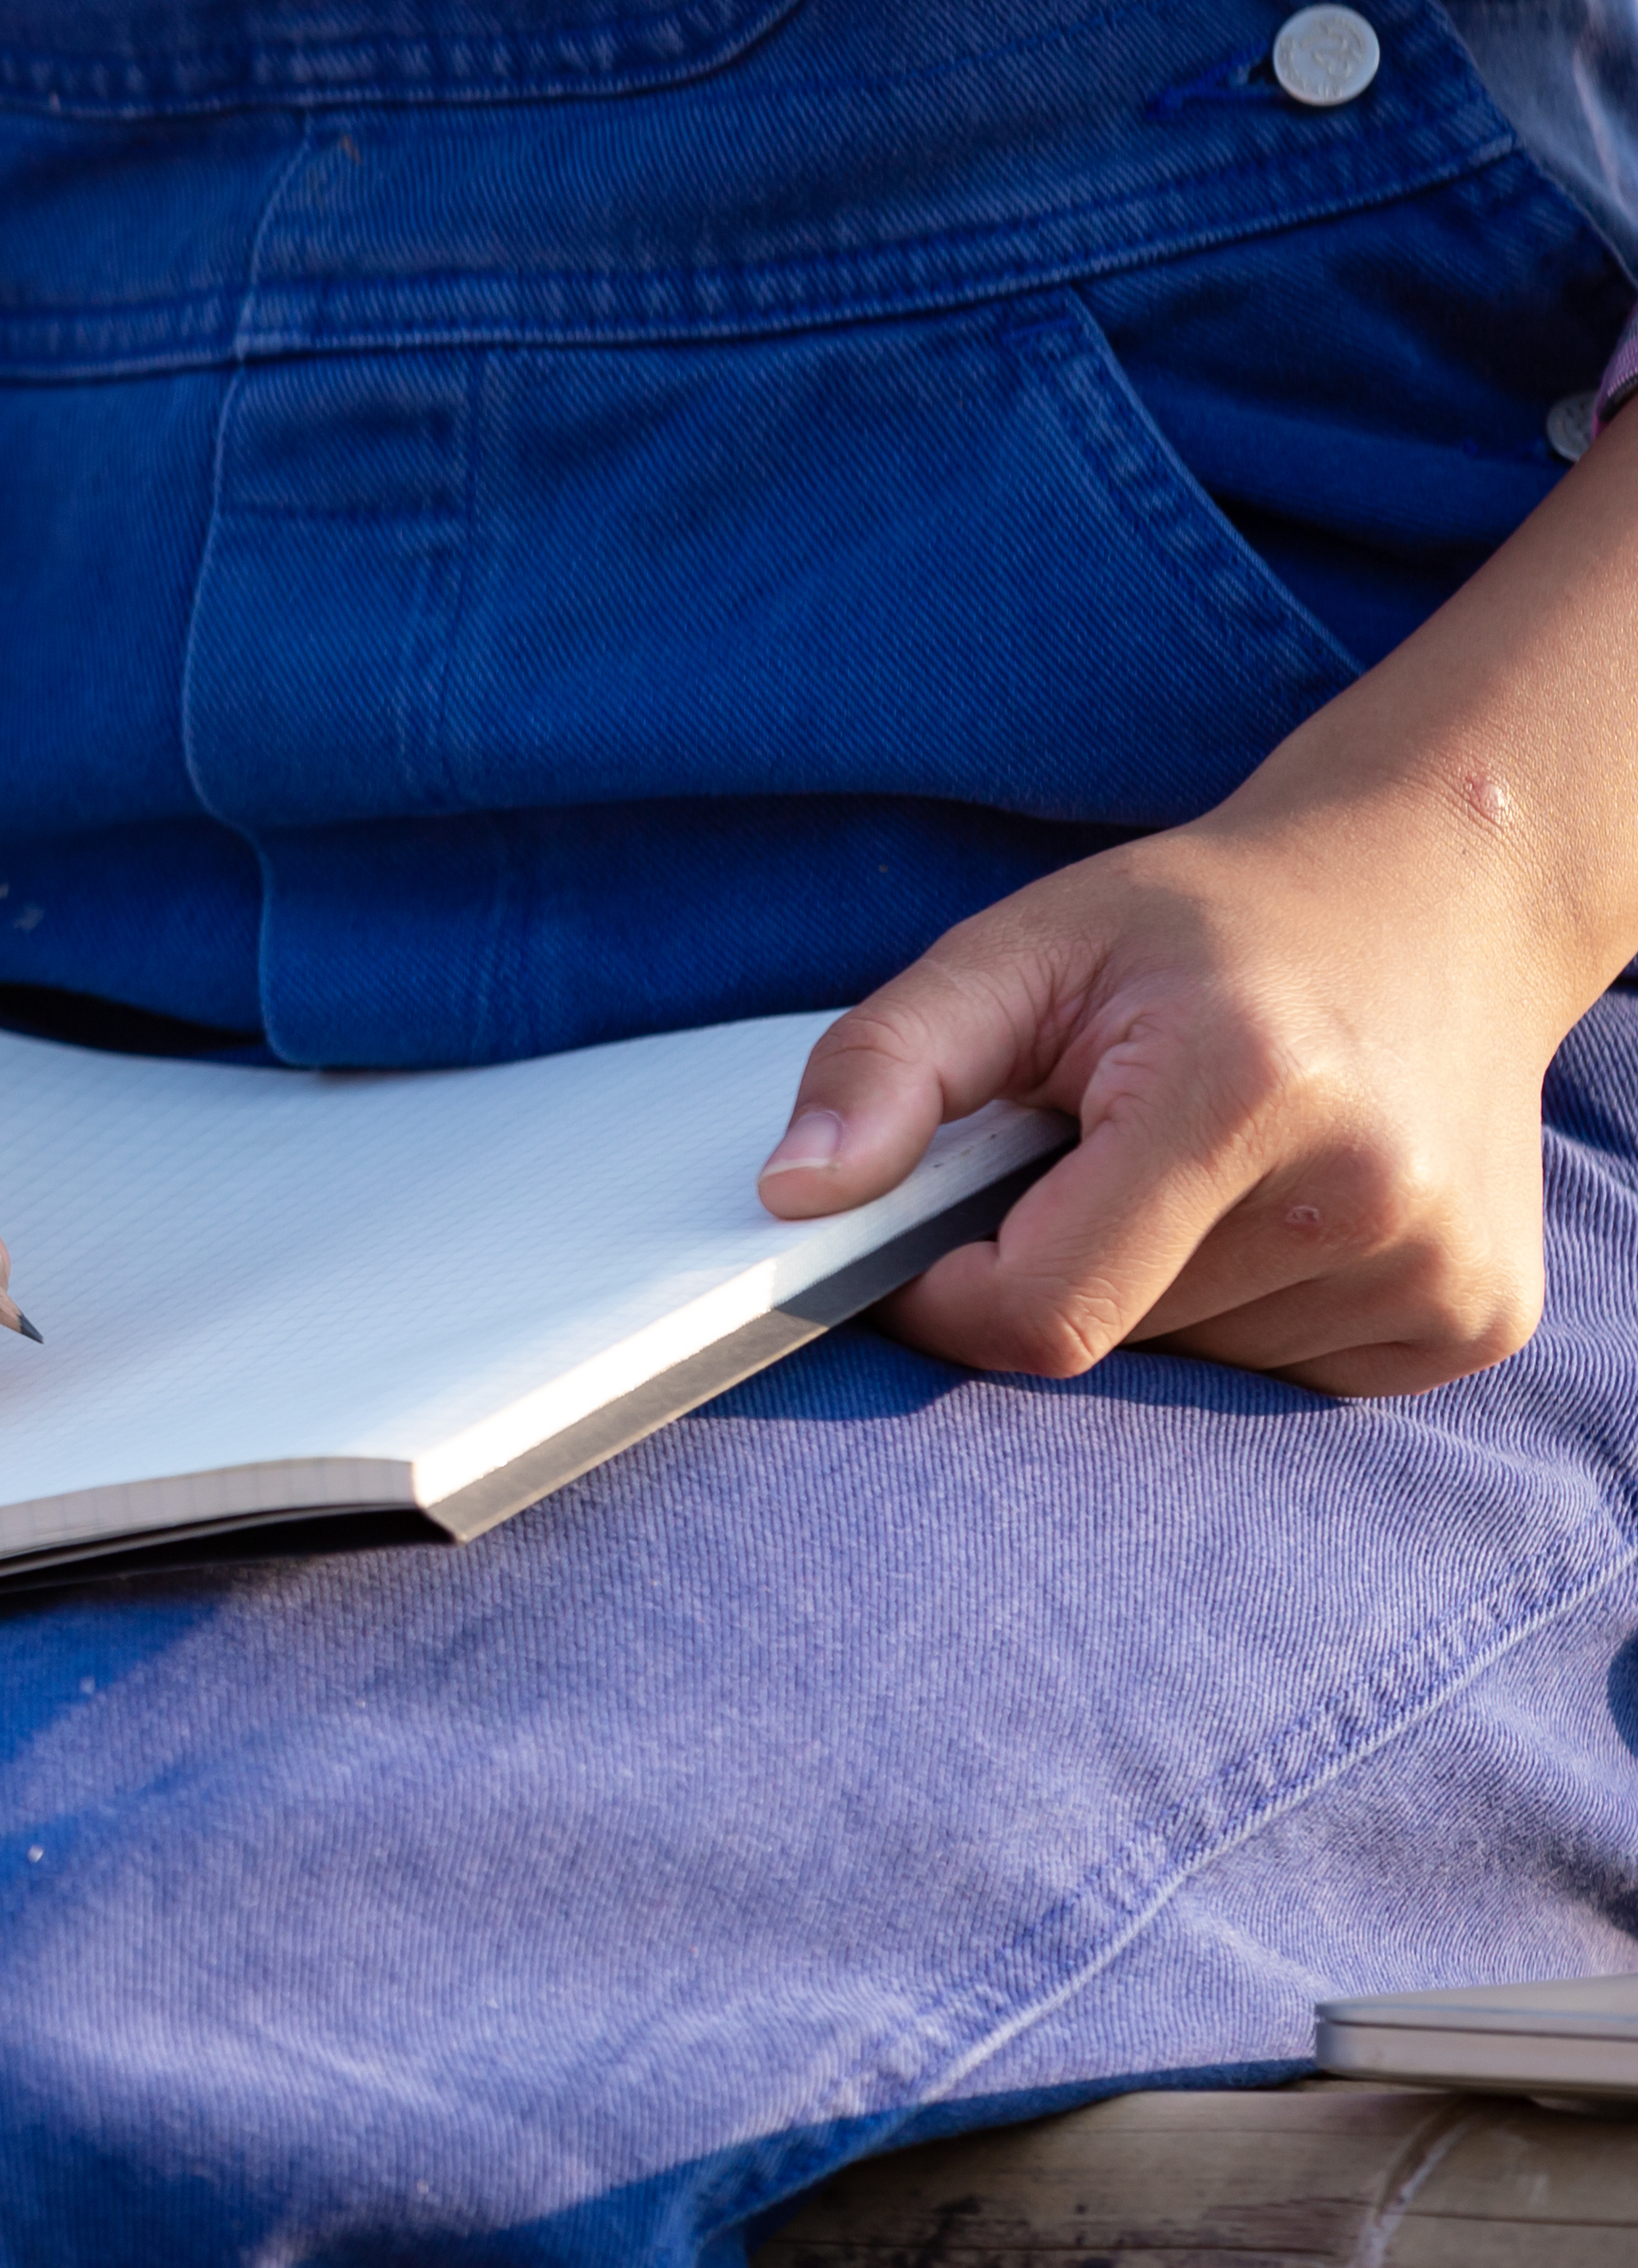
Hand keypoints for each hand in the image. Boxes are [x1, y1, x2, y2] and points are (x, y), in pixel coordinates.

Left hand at [753, 789, 1581, 1396]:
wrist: (1435, 895)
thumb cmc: (1205, 923)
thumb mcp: (1021, 947)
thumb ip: (886, 1064)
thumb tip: (789, 1198)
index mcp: (1245, 1089)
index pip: (1041, 1310)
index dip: (944, 1292)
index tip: (924, 1233)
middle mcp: (1368, 1193)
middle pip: (1112, 1338)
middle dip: (1055, 1260)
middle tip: (1090, 1146)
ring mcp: (1440, 1271)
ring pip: (1192, 1362)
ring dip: (1150, 1284)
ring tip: (1197, 1155)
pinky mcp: (1477, 1319)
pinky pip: (1282, 1373)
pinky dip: (1241, 1305)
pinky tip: (1275, 1196)